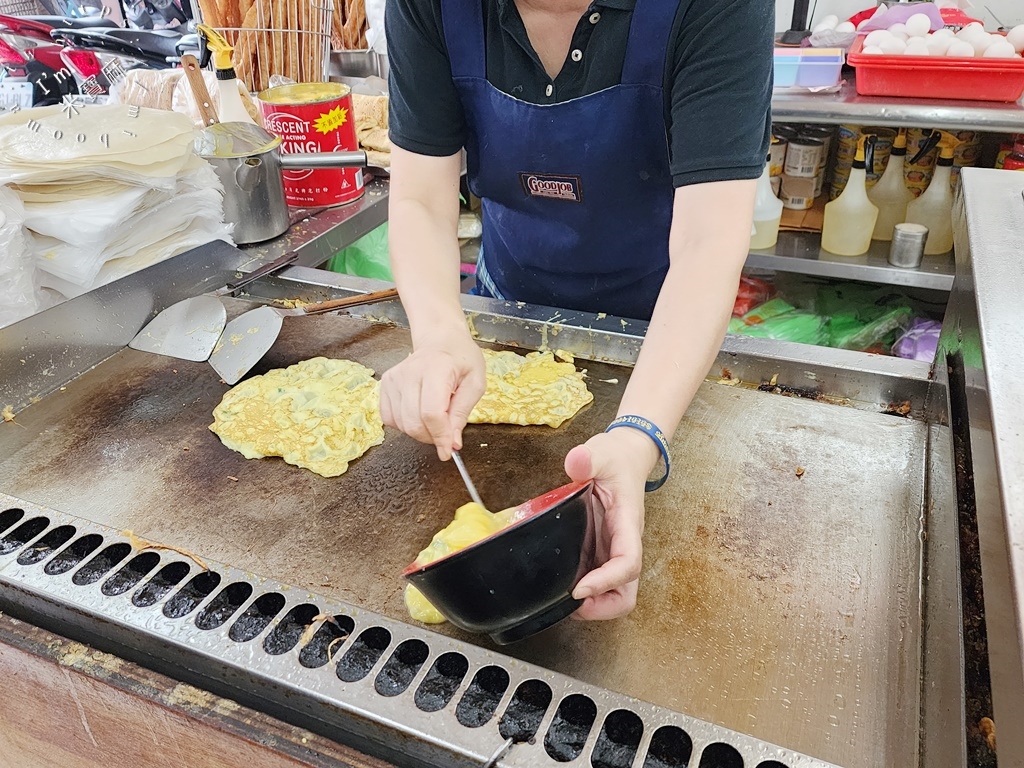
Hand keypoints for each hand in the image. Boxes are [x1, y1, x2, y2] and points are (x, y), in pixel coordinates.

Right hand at [379, 329, 485, 460]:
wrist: (440, 340)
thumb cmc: (461, 360)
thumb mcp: (475, 384)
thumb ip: (462, 414)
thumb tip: (452, 444)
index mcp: (436, 368)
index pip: (431, 413)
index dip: (440, 437)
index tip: (449, 450)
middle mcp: (410, 372)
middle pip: (414, 423)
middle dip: (432, 438)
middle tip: (446, 435)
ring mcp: (394, 378)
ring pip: (402, 425)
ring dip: (420, 432)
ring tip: (435, 420)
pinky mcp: (385, 384)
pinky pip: (390, 419)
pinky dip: (405, 425)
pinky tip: (419, 413)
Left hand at [564, 428, 659, 619]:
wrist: (626, 456)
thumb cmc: (616, 458)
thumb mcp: (601, 451)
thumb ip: (588, 457)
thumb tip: (576, 462)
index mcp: (627, 523)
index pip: (628, 562)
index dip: (606, 581)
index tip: (578, 589)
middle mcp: (624, 543)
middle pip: (627, 592)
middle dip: (602, 607)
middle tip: (569, 605)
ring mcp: (613, 550)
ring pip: (615, 593)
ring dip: (593, 605)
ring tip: (561, 601)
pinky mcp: (602, 551)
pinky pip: (600, 582)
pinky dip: (584, 593)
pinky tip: (560, 587)